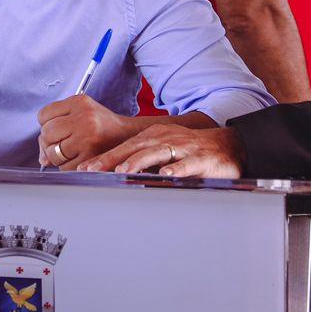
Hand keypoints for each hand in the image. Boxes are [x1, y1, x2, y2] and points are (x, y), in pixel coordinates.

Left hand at [36, 95, 135, 166]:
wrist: (128, 135)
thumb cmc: (100, 124)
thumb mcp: (81, 112)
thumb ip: (57, 125)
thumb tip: (42, 158)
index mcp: (79, 102)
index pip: (43, 115)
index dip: (46, 125)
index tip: (56, 129)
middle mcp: (84, 118)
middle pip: (46, 134)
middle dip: (48, 142)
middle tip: (60, 144)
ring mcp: (87, 138)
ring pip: (52, 153)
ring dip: (56, 157)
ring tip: (69, 152)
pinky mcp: (91, 156)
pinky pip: (64, 167)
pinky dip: (66, 166)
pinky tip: (77, 159)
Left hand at [76, 122, 245, 178]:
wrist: (226, 146)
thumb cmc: (190, 151)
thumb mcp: (162, 150)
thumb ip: (140, 160)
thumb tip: (111, 173)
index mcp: (152, 137)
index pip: (123, 147)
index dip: (103, 158)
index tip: (84, 168)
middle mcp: (164, 138)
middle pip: (133, 148)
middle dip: (112, 159)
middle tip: (93, 170)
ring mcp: (182, 147)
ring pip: (156, 153)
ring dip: (138, 162)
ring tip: (122, 171)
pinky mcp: (200, 159)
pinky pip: (187, 164)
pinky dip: (176, 169)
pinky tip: (167, 175)